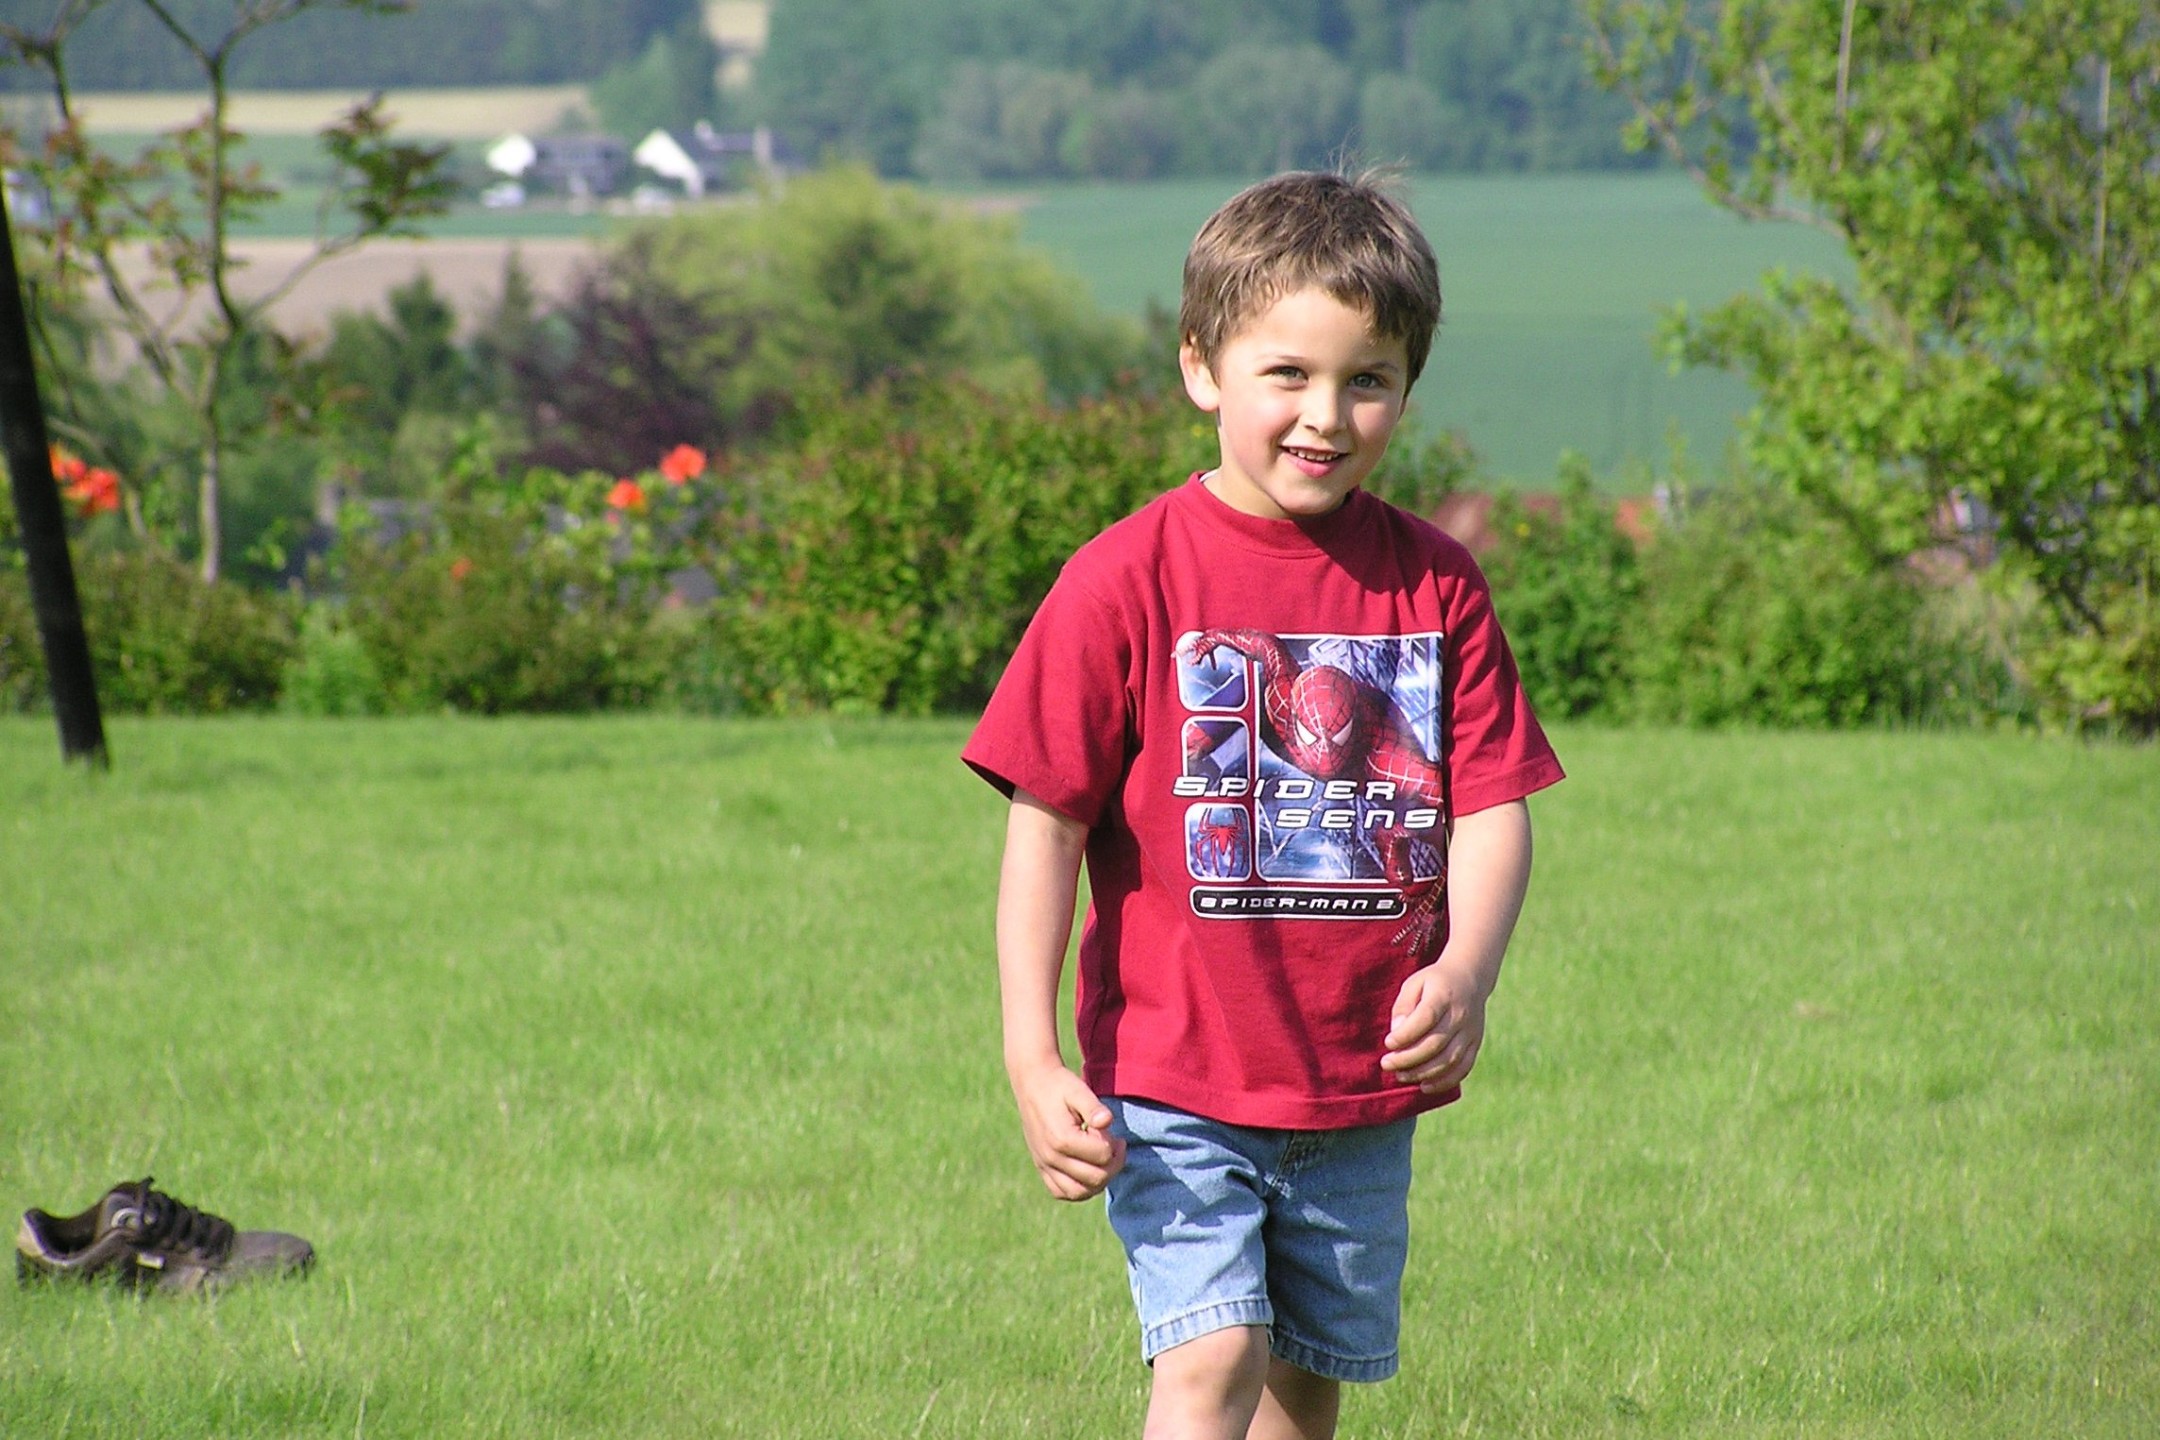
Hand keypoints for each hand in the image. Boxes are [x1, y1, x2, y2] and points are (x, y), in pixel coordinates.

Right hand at [1009, 1060, 1126, 1200]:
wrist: (1033, 1083)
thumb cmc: (1059, 1085)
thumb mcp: (1078, 1090)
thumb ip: (1093, 1107)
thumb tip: (1106, 1121)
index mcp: (1061, 1139)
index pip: (1103, 1156)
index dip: (1114, 1144)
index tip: (1111, 1129)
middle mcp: (1050, 1157)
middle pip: (1095, 1179)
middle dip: (1113, 1163)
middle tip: (1115, 1143)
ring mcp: (1044, 1164)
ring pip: (1079, 1192)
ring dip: (1098, 1180)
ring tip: (1104, 1160)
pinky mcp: (1041, 1167)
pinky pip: (1061, 1192)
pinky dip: (1078, 1188)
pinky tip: (1087, 1170)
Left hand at [1380, 961, 1487, 1092]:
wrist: (1470, 979)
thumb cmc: (1434, 983)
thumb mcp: (1414, 983)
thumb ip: (1403, 1006)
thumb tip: (1396, 1034)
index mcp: (1444, 995)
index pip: (1426, 1018)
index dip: (1406, 1034)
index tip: (1388, 1043)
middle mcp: (1460, 1015)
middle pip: (1435, 1043)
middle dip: (1408, 1058)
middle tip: (1387, 1064)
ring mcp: (1471, 1032)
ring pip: (1449, 1060)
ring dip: (1423, 1073)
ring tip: (1400, 1075)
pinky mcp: (1476, 1044)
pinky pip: (1463, 1068)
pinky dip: (1444, 1081)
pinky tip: (1424, 1086)